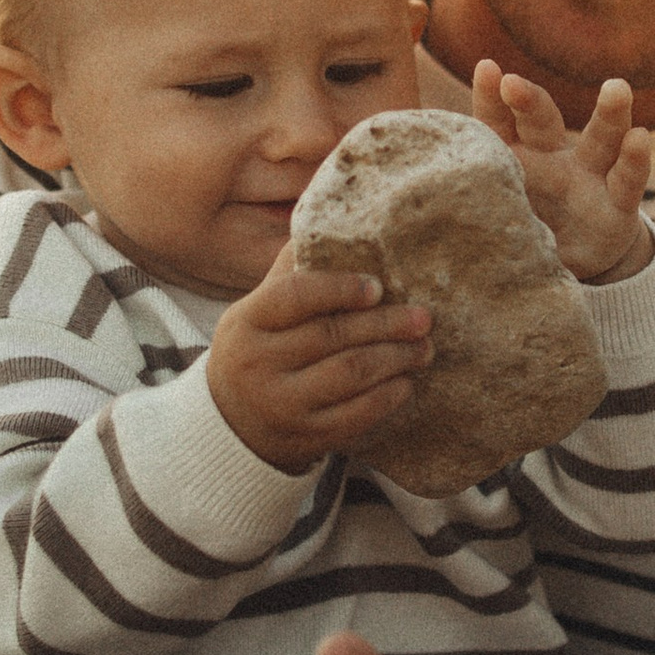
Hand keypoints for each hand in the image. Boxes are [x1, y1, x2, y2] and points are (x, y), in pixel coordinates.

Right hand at [207, 264, 432, 470]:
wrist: (230, 424)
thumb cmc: (258, 350)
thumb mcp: (257, 310)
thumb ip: (291, 272)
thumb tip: (331, 218)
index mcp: (247, 321)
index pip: (295, 295)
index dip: (340, 288)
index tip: (378, 287)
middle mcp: (259, 363)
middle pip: (333, 336)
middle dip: (386, 324)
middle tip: (424, 317)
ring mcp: (281, 403)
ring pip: (350, 374)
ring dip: (396, 359)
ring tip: (424, 348)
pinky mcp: (304, 436)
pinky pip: (355, 416)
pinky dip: (387, 397)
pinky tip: (405, 383)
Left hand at [472, 62, 653, 282]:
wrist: (575, 263)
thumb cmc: (523, 230)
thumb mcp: (491, 220)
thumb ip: (459, 211)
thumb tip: (390, 217)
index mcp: (513, 161)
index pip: (498, 124)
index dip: (492, 98)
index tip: (486, 69)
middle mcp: (551, 159)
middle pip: (542, 122)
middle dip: (529, 101)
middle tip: (514, 84)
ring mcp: (587, 178)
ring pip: (598, 140)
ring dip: (608, 114)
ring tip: (616, 86)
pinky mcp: (617, 206)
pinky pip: (627, 181)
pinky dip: (633, 160)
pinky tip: (639, 138)